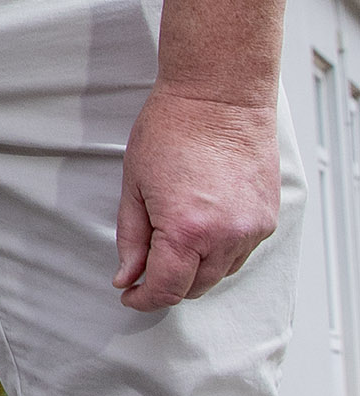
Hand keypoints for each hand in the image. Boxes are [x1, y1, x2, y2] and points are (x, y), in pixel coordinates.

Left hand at [113, 85, 280, 309]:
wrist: (220, 96)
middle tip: (146, 268)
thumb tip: (128, 276)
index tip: (132, 295)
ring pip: (220, 273)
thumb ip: (131, 239)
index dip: (144, 298)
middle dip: (169, 285)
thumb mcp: (134, 186)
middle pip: (195, 288)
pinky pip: (241, 252)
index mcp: (186, 231)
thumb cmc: (173, 130)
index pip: (166, 289)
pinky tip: (203, 228)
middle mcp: (226, 236)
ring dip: (196, 270)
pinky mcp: (267, 218)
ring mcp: (252, 229)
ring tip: (175, 239)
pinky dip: (220, 252)